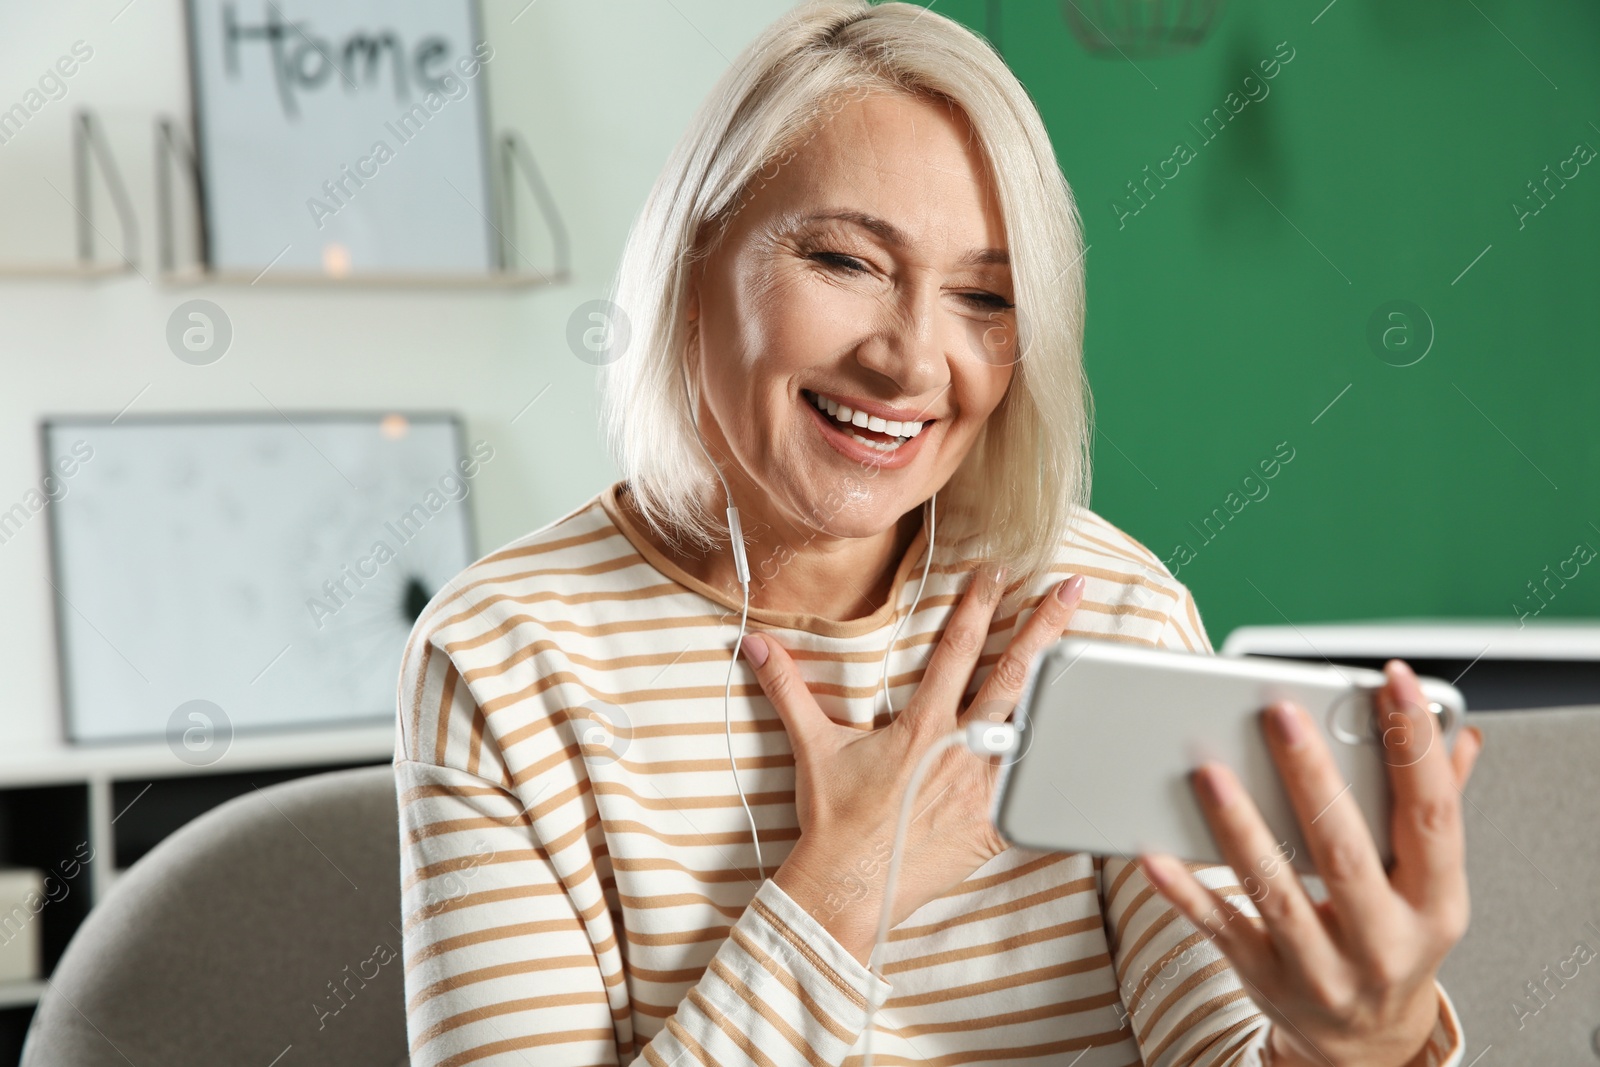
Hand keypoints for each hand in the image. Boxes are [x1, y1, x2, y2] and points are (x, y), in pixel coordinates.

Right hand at [744, 564, 1086, 963]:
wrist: (847, 886)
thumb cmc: (832, 819)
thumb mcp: (812, 746)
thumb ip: (788, 688)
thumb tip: (754, 645)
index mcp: (921, 724)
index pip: (956, 650)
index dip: (978, 606)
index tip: (998, 572)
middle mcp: (959, 749)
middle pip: (1012, 676)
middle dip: (1044, 627)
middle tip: (1072, 588)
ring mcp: (983, 788)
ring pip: (1036, 727)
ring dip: (1063, 689)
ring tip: (1093, 655)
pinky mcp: (994, 826)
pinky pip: (1036, 794)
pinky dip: (1060, 770)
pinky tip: (1088, 748)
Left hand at [1137, 660, 1484, 1066]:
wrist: (1365, 1042)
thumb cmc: (1393, 937)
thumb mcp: (1428, 883)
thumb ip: (1435, 806)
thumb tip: (1459, 733)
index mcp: (1435, 904)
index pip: (1433, 815)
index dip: (1417, 747)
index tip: (1394, 682)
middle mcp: (1383, 940)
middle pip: (1346, 853)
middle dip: (1314, 779)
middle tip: (1280, 714)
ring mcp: (1320, 966)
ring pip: (1275, 892)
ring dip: (1239, 828)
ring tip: (1208, 770)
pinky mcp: (1263, 976)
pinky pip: (1219, 928)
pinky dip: (1185, 891)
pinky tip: (1153, 851)